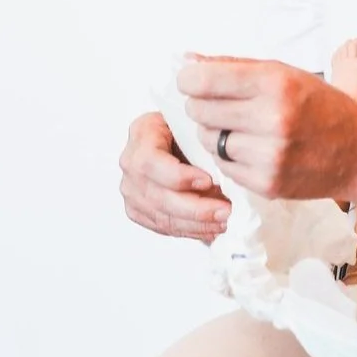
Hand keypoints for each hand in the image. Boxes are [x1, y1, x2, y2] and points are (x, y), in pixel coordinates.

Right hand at [120, 112, 229, 240]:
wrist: (175, 139)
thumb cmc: (186, 130)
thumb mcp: (194, 126)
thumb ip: (202, 143)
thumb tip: (226, 171)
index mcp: (142, 133)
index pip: (150, 161)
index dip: (178, 176)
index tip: (207, 181)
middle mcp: (131, 163)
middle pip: (157, 195)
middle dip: (194, 208)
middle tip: (224, 211)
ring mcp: (132, 189)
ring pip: (161, 215)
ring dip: (196, 224)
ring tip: (223, 223)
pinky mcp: (138, 209)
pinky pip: (163, 226)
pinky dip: (189, 230)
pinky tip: (211, 229)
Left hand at [175, 55, 356, 199]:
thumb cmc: (320, 107)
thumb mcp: (284, 74)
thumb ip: (233, 66)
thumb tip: (186, 59)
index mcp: (276, 83)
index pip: (204, 80)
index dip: (189, 80)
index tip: (192, 82)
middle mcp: (273, 119)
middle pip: (200, 110)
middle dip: (203, 106)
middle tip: (224, 106)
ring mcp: (270, 155)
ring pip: (208, 140)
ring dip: (216, 133)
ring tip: (244, 129)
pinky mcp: (267, 183)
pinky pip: (223, 166)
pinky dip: (231, 158)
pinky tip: (254, 150)